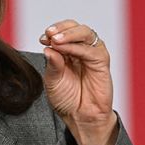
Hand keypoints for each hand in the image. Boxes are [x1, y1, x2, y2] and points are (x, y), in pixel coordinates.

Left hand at [39, 19, 117, 144]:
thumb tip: (48, 48)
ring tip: (56, 40)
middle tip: (49, 34)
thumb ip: (52, 65)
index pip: (63, 32)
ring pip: (85, 33)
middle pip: (75, 27)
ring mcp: (92, 55)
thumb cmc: (66, 100)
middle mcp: (81, 50)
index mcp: (68, 52)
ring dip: (69, 34)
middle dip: (61, 28)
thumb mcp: (52, 81)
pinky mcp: (102, 62)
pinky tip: (65, 50)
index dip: (53, 31)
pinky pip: (91, 50)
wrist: (80, 117)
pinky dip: (77, 47)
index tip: (42, 38)